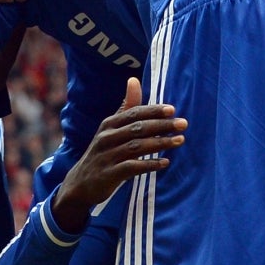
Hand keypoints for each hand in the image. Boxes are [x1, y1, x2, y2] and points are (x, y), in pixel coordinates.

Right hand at [55, 78, 185, 215]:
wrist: (81, 184)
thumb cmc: (103, 153)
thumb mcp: (111, 129)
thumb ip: (126, 108)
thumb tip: (134, 79)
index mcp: (108, 124)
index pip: (133, 113)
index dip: (153, 111)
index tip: (172, 110)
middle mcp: (106, 138)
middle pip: (137, 128)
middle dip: (162, 125)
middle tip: (183, 124)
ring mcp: (107, 156)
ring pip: (136, 146)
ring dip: (160, 143)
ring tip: (179, 140)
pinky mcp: (109, 175)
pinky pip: (132, 167)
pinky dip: (149, 164)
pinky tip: (165, 162)